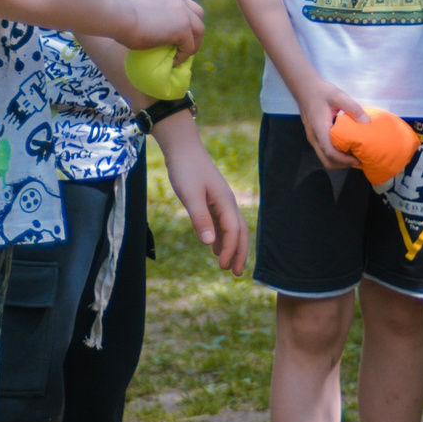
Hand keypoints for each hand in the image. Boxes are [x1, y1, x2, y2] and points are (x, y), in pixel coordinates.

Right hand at [114, 0, 203, 56]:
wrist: (120, 16)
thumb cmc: (120, 16)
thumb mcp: (139, 7)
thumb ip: (150, 11)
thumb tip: (151, 26)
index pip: (184, 4)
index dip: (184, 19)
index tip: (176, 33)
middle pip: (197, 14)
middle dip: (193, 29)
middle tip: (184, 43)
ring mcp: (183, 11)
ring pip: (199, 30)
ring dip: (193, 44)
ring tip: (182, 55)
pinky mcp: (183, 27)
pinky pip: (190, 46)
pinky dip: (184, 55)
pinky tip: (174, 61)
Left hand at [158, 124, 249, 274]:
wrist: (182, 148)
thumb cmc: (186, 169)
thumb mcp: (190, 195)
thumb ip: (200, 219)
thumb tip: (210, 244)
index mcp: (225, 202)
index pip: (234, 231)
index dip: (231, 250)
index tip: (224, 268)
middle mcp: (227, 202)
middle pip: (240, 231)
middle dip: (240, 253)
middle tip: (236, 273)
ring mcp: (221, 201)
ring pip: (232, 228)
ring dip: (232, 247)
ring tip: (228, 265)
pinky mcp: (212, 200)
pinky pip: (222, 223)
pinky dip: (222, 237)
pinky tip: (215, 247)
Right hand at [297, 76, 366, 169]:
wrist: (304, 87)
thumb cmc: (321, 91)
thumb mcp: (339, 96)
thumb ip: (353, 108)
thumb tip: (367, 123)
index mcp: (319, 128)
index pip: (330, 151)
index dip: (344, 159)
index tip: (358, 159)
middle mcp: (314, 137)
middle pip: (327, 161)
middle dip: (343, 164)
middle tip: (359, 160)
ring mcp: (313, 138)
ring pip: (325, 158)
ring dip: (339, 161)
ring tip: (355, 155)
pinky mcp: (315, 137)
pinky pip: (324, 152)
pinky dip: (336, 155)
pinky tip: (347, 148)